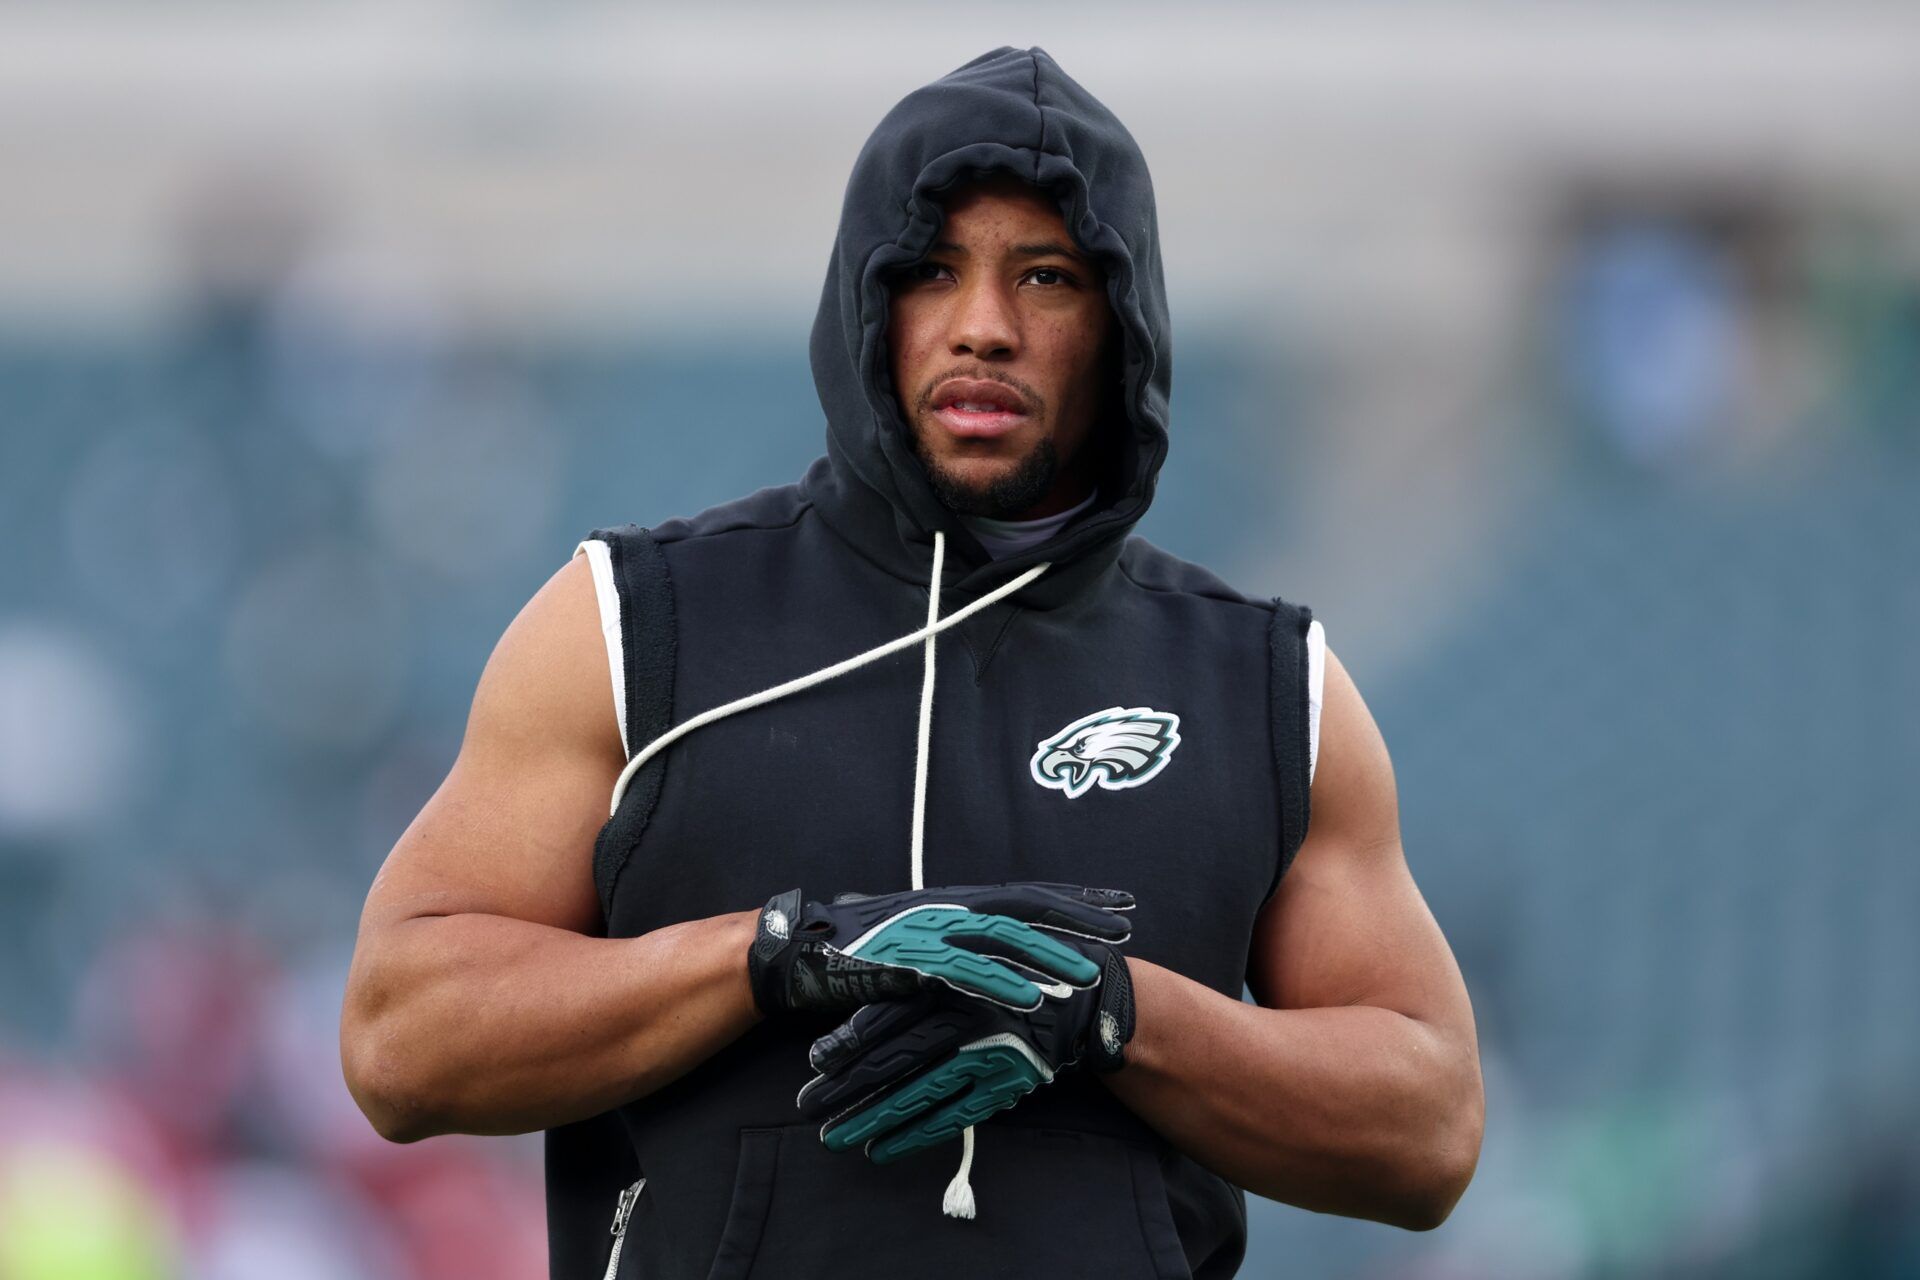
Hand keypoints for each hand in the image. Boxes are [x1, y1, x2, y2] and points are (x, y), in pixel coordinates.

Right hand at [747, 882, 1132, 1016]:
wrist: (799, 953)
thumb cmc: (856, 949)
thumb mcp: (916, 936)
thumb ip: (955, 938)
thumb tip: (996, 950)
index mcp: (954, 898)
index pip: (1027, 891)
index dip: (1075, 896)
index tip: (1119, 902)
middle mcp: (948, 905)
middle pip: (1028, 905)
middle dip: (1080, 915)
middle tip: (1126, 926)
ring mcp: (930, 930)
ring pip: (1005, 940)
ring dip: (1050, 959)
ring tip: (1090, 975)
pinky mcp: (910, 960)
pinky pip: (966, 975)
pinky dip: (1002, 987)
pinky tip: (1034, 1002)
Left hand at [794, 935, 1135, 1163]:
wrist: (1088, 994)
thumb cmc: (1015, 960)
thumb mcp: (965, 938)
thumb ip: (910, 944)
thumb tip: (850, 921)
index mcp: (954, 978)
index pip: (893, 1013)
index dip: (853, 1039)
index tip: (816, 1061)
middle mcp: (970, 1016)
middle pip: (898, 1058)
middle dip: (848, 1087)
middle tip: (807, 1107)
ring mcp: (991, 1054)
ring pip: (921, 1093)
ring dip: (873, 1118)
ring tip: (834, 1137)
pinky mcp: (1007, 1083)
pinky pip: (955, 1115)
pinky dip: (916, 1134)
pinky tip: (881, 1150)